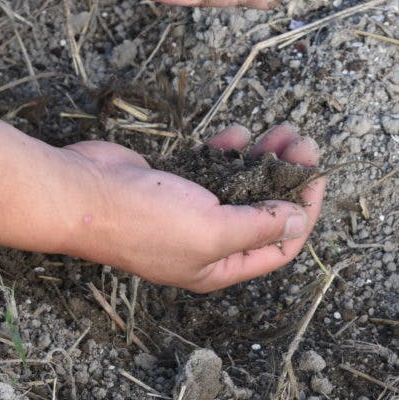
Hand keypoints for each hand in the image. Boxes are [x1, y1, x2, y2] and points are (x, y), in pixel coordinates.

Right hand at [56, 125, 324, 291]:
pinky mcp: (170, 187)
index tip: (317, 175)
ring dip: (264, 160)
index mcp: (218, 267)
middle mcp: (206, 245)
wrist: (81, 193)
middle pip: (263, 213)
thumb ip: (258, 227)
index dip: (304, 212)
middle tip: (303, 143)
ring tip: (283, 132)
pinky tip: (239, 135)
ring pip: (241, 187)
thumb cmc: (143, 219)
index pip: (279, 245)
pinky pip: (212, 170)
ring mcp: (187, 215)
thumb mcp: (213, 229)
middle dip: (288, 178)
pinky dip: (229, 152)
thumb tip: (297, 222)